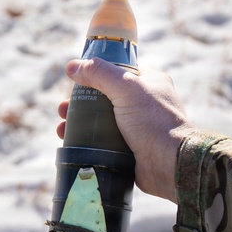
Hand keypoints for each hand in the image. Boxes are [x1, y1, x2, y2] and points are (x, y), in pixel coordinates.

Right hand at [57, 58, 194, 202]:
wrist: (170, 165)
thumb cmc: (153, 122)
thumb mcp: (126, 88)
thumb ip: (100, 73)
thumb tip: (72, 66)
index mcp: (150, 82)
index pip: (118, 72)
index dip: (95, 74)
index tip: (74, 81)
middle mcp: (145, 103)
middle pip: (105, 98)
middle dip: (80, 103)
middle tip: (62, 109)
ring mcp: (138, 127)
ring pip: (102, 121)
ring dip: (79, 123)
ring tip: (61, 129)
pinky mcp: (131, 149)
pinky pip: (104, 142)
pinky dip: (87, 141)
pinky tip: (71, 143)